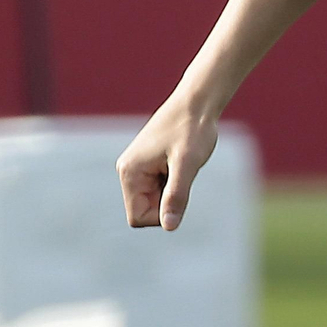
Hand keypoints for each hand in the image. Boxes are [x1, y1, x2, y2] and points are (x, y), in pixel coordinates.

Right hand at [116, 96, 218, 230]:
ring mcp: (137, 166)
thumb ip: (176, 195)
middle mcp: (127, 170)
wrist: (198, 100)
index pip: (138, 218)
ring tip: (183, 162)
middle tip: (183, 171)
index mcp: (129, 172)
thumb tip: (169, 226)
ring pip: (155, 198)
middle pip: (146, 210)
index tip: (180, 188)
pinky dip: (175, 179)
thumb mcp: (188, 163)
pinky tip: (182, 159)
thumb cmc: (193, 128)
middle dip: (169, 198)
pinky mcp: (149, 162)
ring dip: (173, 187)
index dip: (162, 213)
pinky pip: (161, 186)